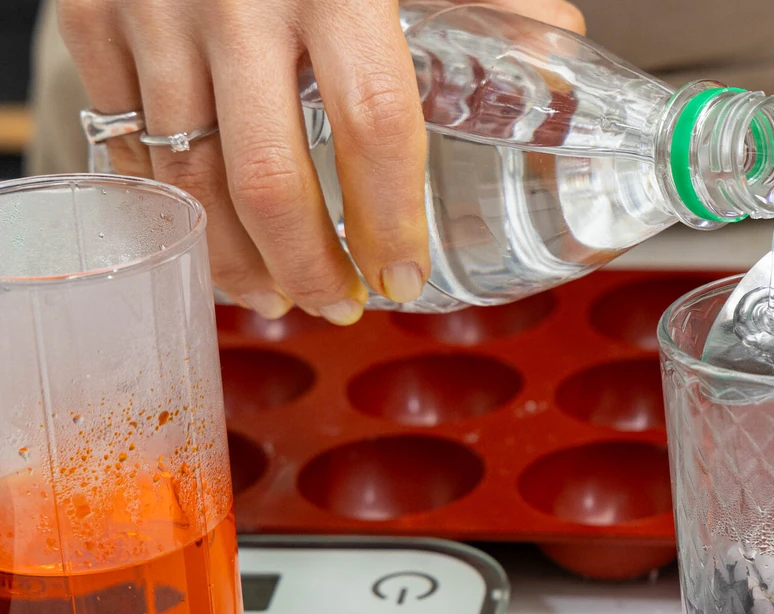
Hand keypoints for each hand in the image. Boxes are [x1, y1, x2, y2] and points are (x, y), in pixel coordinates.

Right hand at [59, 0, 584, 322]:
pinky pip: (123, 140)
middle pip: (271, 181)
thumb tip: (563, 48)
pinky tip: (208, 238)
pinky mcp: (93, 13)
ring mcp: (154, 11)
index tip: (402, 279)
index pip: (375, 130)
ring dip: (235, 259)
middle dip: (311, 267)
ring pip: (188, 179)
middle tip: (341, 306)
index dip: (390, 221)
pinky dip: (168, 206)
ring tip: (276, 295)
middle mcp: (237, 2)